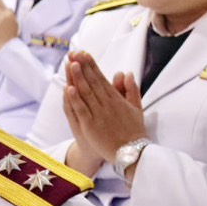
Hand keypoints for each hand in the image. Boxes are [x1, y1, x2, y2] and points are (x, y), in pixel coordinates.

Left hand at [63, 51, 146, 179]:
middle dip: (83, 67)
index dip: (92, 65)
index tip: (84, 53)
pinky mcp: (91, 126)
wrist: (132, 153)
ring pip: (86, 93)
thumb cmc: (133, 131)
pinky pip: (82, 110)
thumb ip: (131, 90)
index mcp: (116, 99)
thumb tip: (125, 72)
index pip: (102, 78)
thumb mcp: (136, 108)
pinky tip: (69, 88)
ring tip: (72, 63)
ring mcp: (99, 114)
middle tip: (74, 52)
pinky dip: (75, 99)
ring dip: (78, 78)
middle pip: (93, 82)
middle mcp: (107, 104)